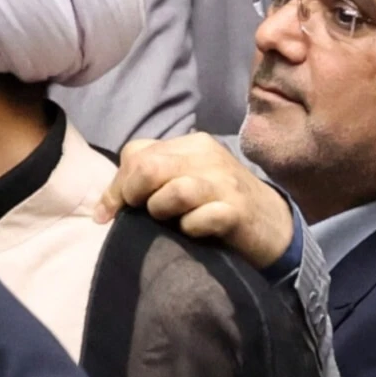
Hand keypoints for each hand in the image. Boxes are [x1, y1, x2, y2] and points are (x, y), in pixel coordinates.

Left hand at [94, 133, 295, 268]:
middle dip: (133, 194)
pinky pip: (199, 220)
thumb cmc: (218, 204)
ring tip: (171, 221)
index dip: (118, 184)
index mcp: (191, 144)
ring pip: (173, 191)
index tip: (113, 211)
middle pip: (148, 167)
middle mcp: (208, 156)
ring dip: (161, 211)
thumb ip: (147, 183)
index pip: (136, 153)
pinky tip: (194, 232)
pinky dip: (189, 229)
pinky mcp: (238, 212)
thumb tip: (100, 211)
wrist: (275, 227)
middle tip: (141, 212)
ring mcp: (225, 183)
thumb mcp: (184, 183)